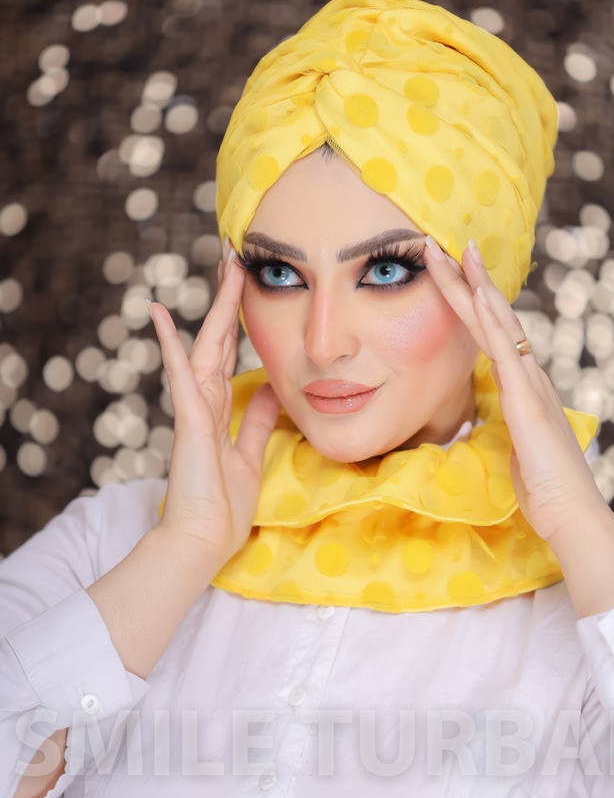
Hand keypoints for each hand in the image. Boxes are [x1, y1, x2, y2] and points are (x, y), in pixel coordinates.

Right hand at [146, 237, 280, 567]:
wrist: (201, 541)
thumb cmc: (222, 505)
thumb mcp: (249, 454)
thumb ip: (255, 422)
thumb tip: (269, 392)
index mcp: (218, 408)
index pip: (231, 352)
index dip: (238, 318)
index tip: (247, 284)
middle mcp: (204, 401)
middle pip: (219, 338)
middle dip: (229, 297)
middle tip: (237, 256)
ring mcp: (193, 409)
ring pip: (205, 347)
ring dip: (215, 307)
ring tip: (223, 267)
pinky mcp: (188, 422)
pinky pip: (181, 378)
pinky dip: (170, 347)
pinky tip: (160, 316)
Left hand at [423, 236, 605, 546]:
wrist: (571, 512)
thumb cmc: (543, 487)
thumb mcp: (517, 446)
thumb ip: (509, 425)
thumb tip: (498, 418)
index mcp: (524, 386)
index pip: (494, 335)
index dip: (474, 303)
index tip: (456, 274)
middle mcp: (529, 375)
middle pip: (494, 318)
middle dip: (470, 280)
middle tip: (449, 245)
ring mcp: (530, 384)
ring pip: (498, 324)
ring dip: (475, 287)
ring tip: (456, 253)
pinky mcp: (527, 400)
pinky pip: (505, 351)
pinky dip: (490, 321)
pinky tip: (476, 295)